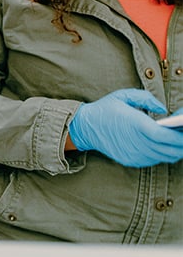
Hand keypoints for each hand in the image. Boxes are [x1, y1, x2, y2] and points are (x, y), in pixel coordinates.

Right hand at [68, 89, 182, 166]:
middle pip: (169, 149)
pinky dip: (162, 154)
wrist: (84, 127)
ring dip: (174, 151)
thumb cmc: (105, 110)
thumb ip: (147, 98)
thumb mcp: (123, 96)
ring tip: (178, 141)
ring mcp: (133, 154)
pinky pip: (153, 160)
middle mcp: (136, 142)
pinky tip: (163, 145)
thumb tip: (163, 109)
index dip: (179, 137)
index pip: (164, 136)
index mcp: (135, 124)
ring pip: (164, 157)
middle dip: (181, 144)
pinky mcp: (131, 161)